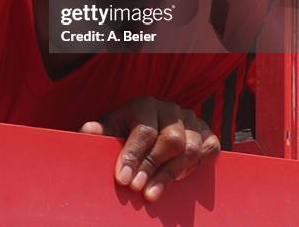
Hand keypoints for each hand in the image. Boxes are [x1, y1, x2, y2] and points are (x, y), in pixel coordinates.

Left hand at [80, 96, 219, 201]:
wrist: (149, 127)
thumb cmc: (126, 130)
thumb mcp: (111, 128)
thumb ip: (101, 131)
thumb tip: (88, 130)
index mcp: (145, 104)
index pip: (144, 130)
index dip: (133, 156)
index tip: (123, 179)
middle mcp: (170, 109)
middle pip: (171, 140)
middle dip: (153, 168)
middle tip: (138, 190)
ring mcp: (191, 120)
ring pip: (190, 148)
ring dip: (172, 174)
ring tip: (153, 193)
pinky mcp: (207, 133)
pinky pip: (210, 149)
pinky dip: (196, 166)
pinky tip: (178, 180)